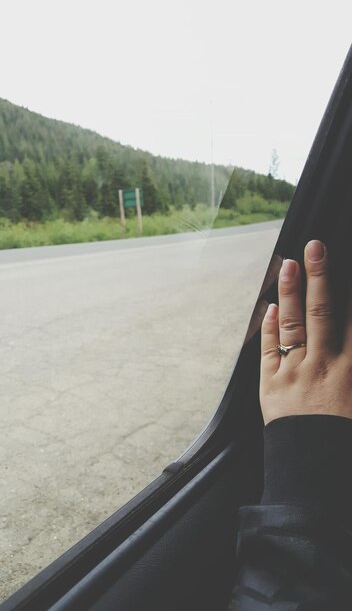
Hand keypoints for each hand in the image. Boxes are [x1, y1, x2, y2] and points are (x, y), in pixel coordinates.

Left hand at [260, 240, 351, 424]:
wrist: (312, 469)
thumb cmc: (340, 438)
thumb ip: (350, 363)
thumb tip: (347, 340)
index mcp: (350, 371)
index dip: (350, 295)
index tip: (346, 267)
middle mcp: (323, 365)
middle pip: (322, 312)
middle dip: (319, 276)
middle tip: (315, 247)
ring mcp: (294, 372)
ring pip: (293, 323)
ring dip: (291, 291)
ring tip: (288, 264)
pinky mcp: (270, 383)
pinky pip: (269, 348)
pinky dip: (269, 326)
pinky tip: (270, 306)